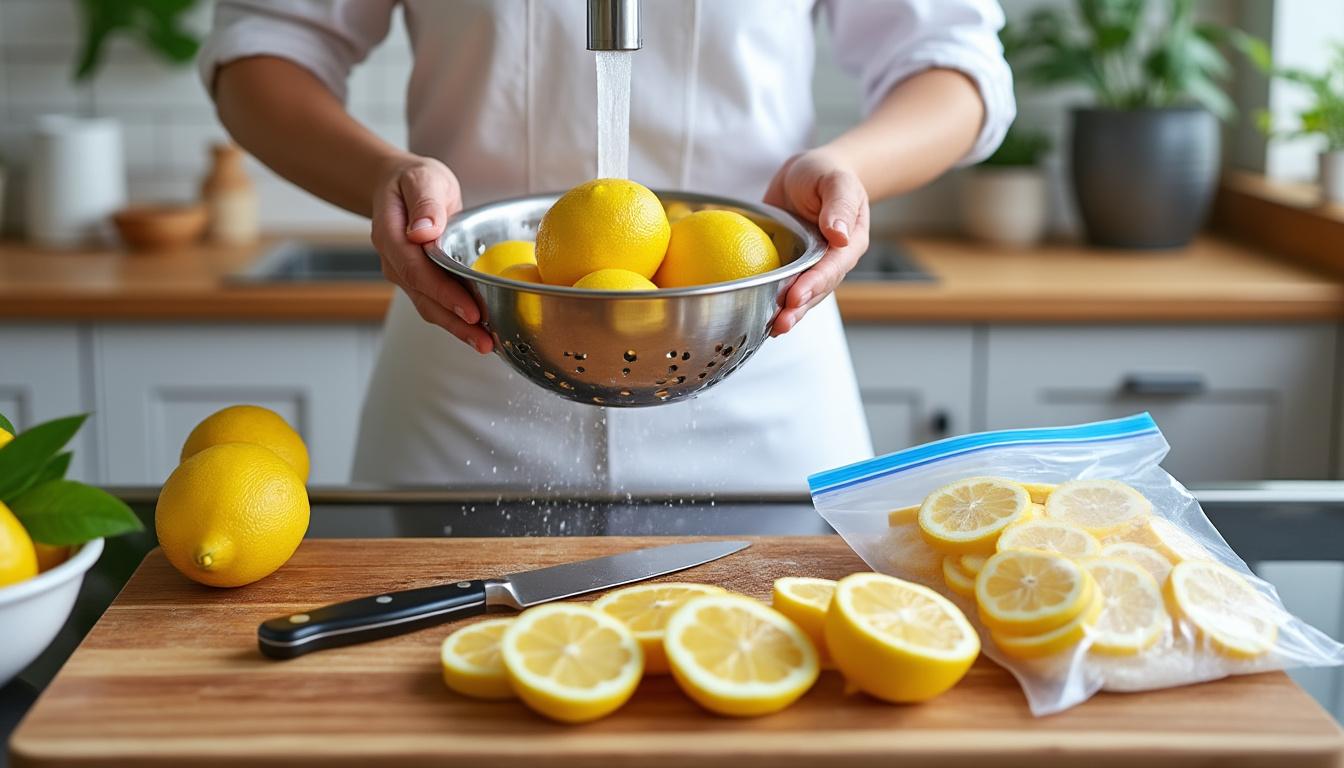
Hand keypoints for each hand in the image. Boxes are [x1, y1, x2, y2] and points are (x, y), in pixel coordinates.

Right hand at [371, 155, 492, 352]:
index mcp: (391, 235)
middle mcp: (394, 261)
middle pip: (424, 298)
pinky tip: (479, 332)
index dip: (444, 293)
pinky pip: (436, 303)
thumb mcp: (422, 179)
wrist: (400, 187)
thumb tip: (424, 232)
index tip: (471, 311)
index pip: (417, 271)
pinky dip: (457, 319)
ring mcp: (405, 274)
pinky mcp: (419, 281)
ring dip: (457, 329)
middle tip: (484, 341)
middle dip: (455, 323)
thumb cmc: (414, 180)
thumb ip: (425, 204)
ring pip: (430, 306)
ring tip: (486, 344)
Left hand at [763, 148, 869, 335]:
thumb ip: (839, 205)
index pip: (832, 268)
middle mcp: (830, 261)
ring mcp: (808, 266)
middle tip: (780, 323)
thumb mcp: (836, 181)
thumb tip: (840, 236)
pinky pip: (779, 285)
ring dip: (785, 313)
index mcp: (849, 244)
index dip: (814, 285)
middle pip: (817, 290)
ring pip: (799, 295)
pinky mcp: (788, 266)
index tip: (796, 297)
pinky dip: (768, 300)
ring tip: (770, 329)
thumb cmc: (826, 174)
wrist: (807, 174)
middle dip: (798, 309)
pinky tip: (753, 315)